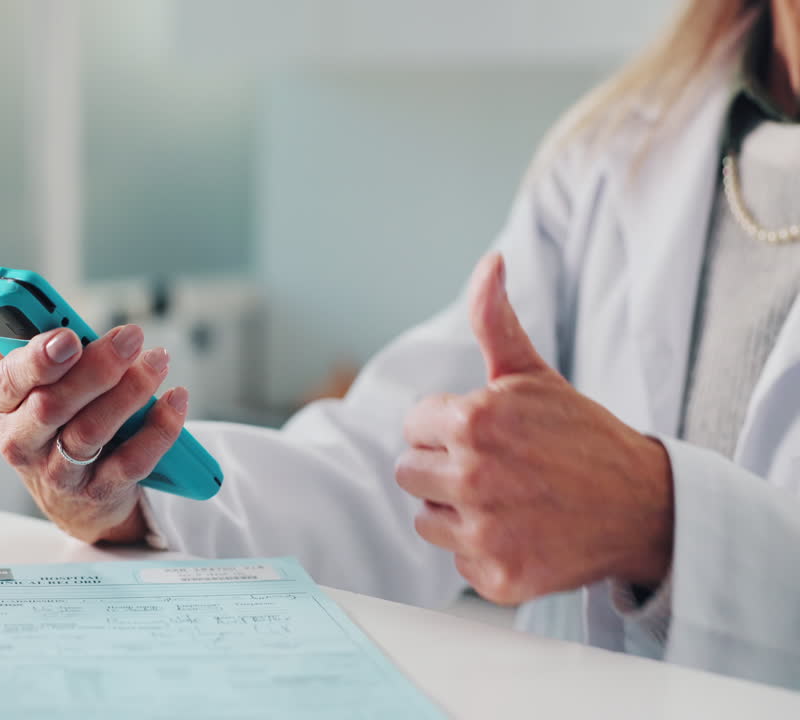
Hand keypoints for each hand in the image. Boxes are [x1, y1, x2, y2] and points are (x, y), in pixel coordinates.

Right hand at [0, 324, 188, 543]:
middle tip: (131, 336)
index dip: (37, 359)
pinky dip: (159, 428)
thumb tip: (10, 298)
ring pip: (92, 431)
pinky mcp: (99, 492)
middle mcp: (21, 443)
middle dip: (96, 368)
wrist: (71, 500)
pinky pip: (132, 461)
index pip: (9, 380)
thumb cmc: (47, 427)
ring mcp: (59, 473)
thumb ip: (19, 345)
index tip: (68, 336)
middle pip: (54, 406)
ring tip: (157, 360)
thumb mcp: (24, 387)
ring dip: (131, 391)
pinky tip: (174, 399)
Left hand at [395, 253, 673, 604]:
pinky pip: (457, 561)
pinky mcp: (498, 577)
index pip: (414, 426)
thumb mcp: (534, 374)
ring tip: (509, 500)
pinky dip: (484, 551)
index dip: (447, 426)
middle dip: (444, 467)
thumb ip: (495, 320)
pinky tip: (523, 533)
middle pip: (409, 472)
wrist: (646, 506)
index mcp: (473, 422)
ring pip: (426, 518)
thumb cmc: (581, 434)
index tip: (488, 433)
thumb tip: (490, 262)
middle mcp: (473, 478)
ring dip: (457, 511)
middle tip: (497, 467)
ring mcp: (486, 533)